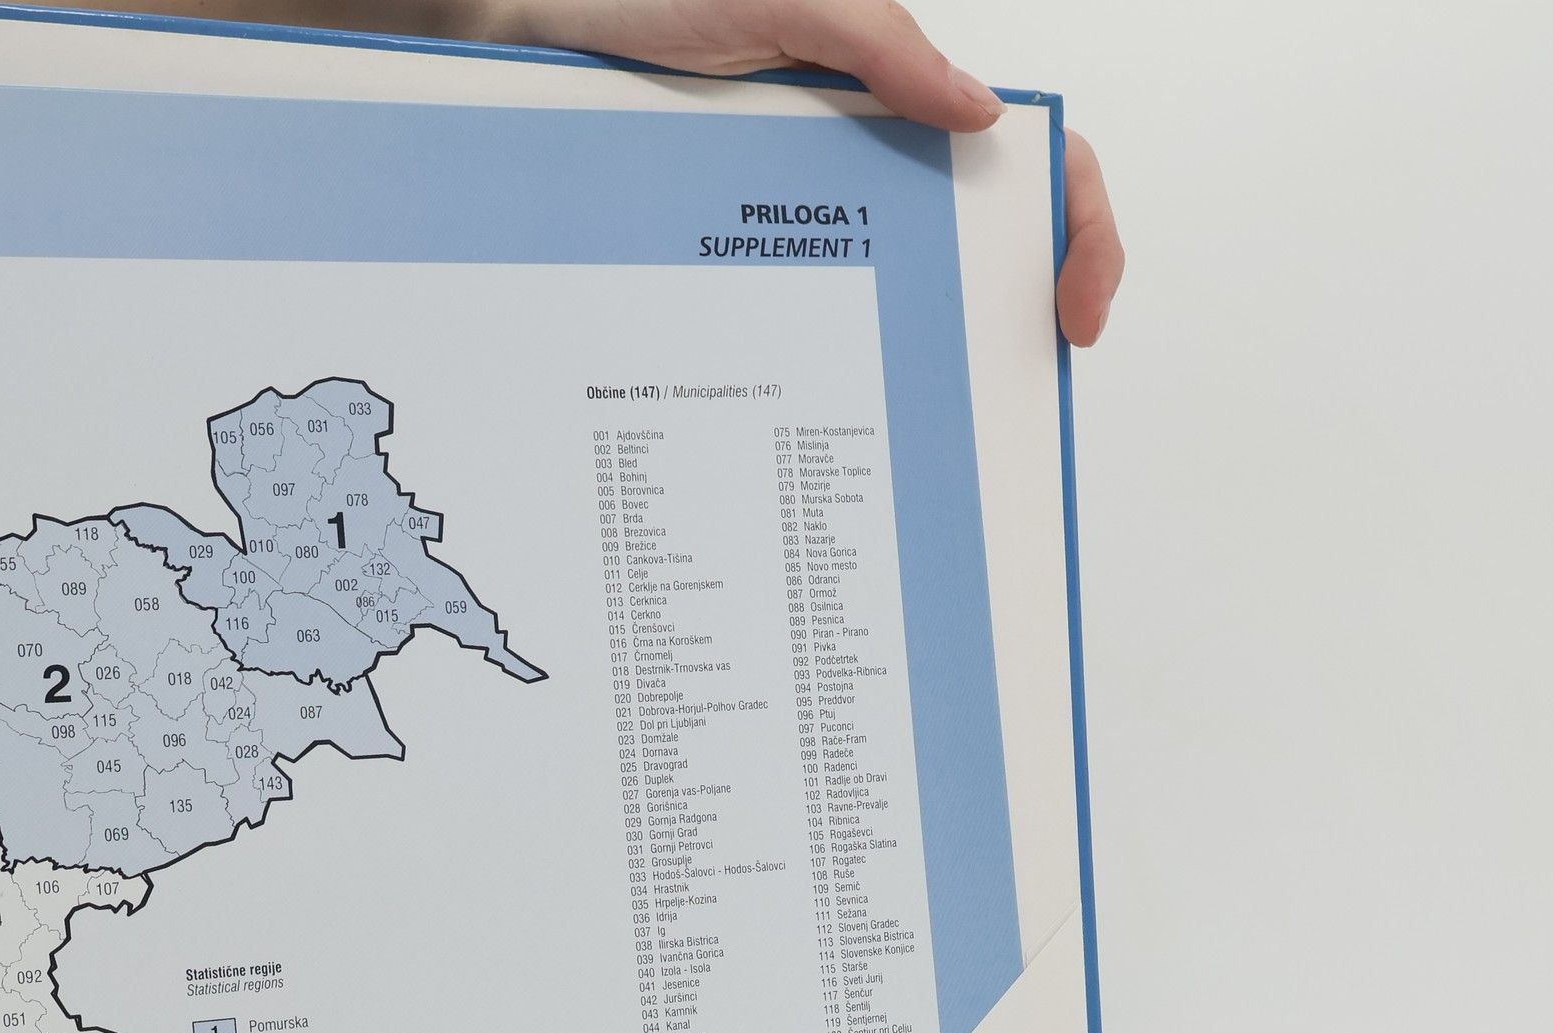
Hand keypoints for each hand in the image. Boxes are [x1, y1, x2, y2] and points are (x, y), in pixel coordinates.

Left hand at [472, 0, 1122, 342]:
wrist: (531, 32)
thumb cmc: (645, 3)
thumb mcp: (772, 5)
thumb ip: (875, 43)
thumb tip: (983, 114)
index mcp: (893, 86)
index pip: (1027, 152)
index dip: (1076, 227)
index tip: (1072, 313)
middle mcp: (859, 152)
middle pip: (973, 239)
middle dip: (1004, 318)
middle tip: (999, 396)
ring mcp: (800, 206)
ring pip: (892, 286)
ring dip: (919, 349)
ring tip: (920, 417)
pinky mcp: (741, 243)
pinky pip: (803, 304)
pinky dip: (831, 351)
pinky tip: (827, 399)